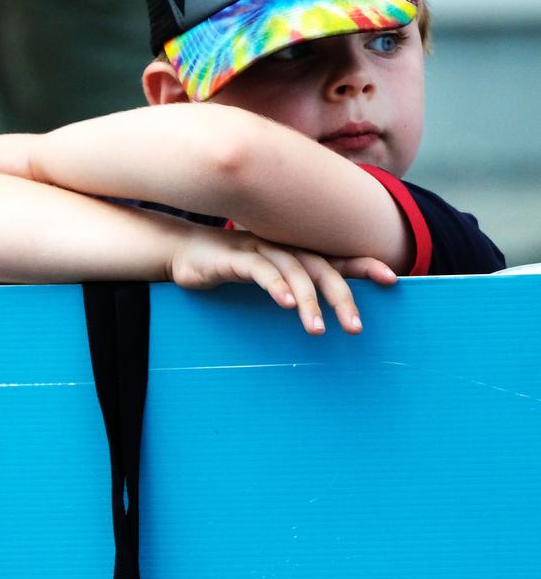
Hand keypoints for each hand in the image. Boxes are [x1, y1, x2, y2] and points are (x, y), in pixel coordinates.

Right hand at [169, 227, 396, 334]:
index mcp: (294, 253)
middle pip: (322, 267)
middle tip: (355, 328)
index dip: (364, 265)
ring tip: (317, 331)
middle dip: (342, 297)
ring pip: (294, 271)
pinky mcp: (234, 258)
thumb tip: (321, 313)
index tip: (393, 279)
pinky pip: (260, 270)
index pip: (336, 258)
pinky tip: (285, 305)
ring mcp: (259, 249)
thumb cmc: (230, 269)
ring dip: (309, 300)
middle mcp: (283, 247)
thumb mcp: (267, 278)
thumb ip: (294, 289)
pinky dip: (275, 285)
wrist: (184, 252)